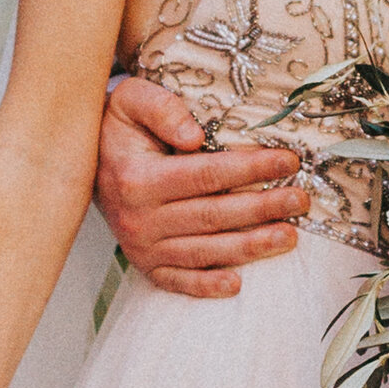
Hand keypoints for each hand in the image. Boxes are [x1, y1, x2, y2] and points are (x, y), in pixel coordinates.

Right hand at [96, 76, 307, 295]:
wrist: (88, 162)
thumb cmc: (120, 128)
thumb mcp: (132, 101)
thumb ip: (162, 108)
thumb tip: (195, 136)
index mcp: (138, 178)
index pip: (207, 175)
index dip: (251, 169)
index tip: (288, 161)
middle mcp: (139, 218)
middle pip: (213, 215)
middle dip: (262, 208)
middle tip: (300, 200)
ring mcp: (142, 247)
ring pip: (204, 251)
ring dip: (250, 247)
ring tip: (289, 237)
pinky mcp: (146, 265)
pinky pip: (178, 282)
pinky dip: (206, 286)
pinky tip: (237, 285)